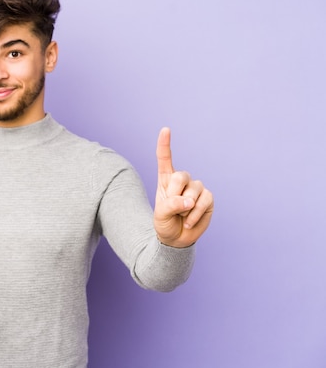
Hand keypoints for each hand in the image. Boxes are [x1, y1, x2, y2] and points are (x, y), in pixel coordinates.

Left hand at [154, 127, 213, 247]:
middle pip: (180, 176)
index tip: (165, 129)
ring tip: (181, 216)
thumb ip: (170, 205)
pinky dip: (196, 214)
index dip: (165, 144)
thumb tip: (190, 201)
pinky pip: (204, 201)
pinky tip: (189, 221)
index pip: (165, 158)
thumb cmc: (165, 223)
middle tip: (173, 210)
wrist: (176, 239)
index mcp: (166, 179)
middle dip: (174, 196)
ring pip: (193, 190)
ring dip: (185, 208)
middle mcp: (182, 180)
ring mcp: (196, 188)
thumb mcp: (160, 215)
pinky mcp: (208, 198)